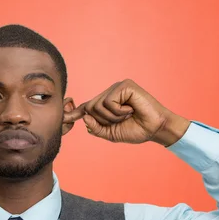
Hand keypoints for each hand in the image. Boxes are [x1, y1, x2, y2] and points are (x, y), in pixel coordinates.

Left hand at [64, 79, 189, 145]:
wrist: (155, 129)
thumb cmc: (136, 130)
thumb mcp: (110, 133)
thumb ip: (96, 128)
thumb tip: (85, 118)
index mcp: (105, 104)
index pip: (87, 107)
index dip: (75, 113)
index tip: (64, 118)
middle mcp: (109, 94)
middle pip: (89, 107)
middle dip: (102, 120)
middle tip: (119, 121)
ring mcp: (117, 88)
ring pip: (97, 106)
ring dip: (111, 117)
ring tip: (127, 116)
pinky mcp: (124, 86)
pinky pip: (109, 102)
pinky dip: (118, 111)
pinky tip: (130, 110)